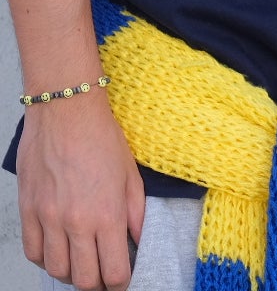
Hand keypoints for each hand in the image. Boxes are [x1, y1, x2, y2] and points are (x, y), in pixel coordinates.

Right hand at [16, 95, 143, 289]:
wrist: (66, 115)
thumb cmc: (102, 139)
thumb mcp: (132, 176)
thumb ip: (135, 213)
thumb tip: (137, 240)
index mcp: (107, 216)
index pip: (113, 271)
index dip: (120, 282)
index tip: (123, 279)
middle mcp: (76, 223)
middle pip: (84, 279)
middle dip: (96, 284)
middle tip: (103, 275)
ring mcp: (49, 219)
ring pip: (56, 270)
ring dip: (70, 274)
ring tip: (81, 264)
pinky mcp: (28, 211)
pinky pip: (33, 251)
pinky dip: (45, 259)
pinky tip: (58, 251)